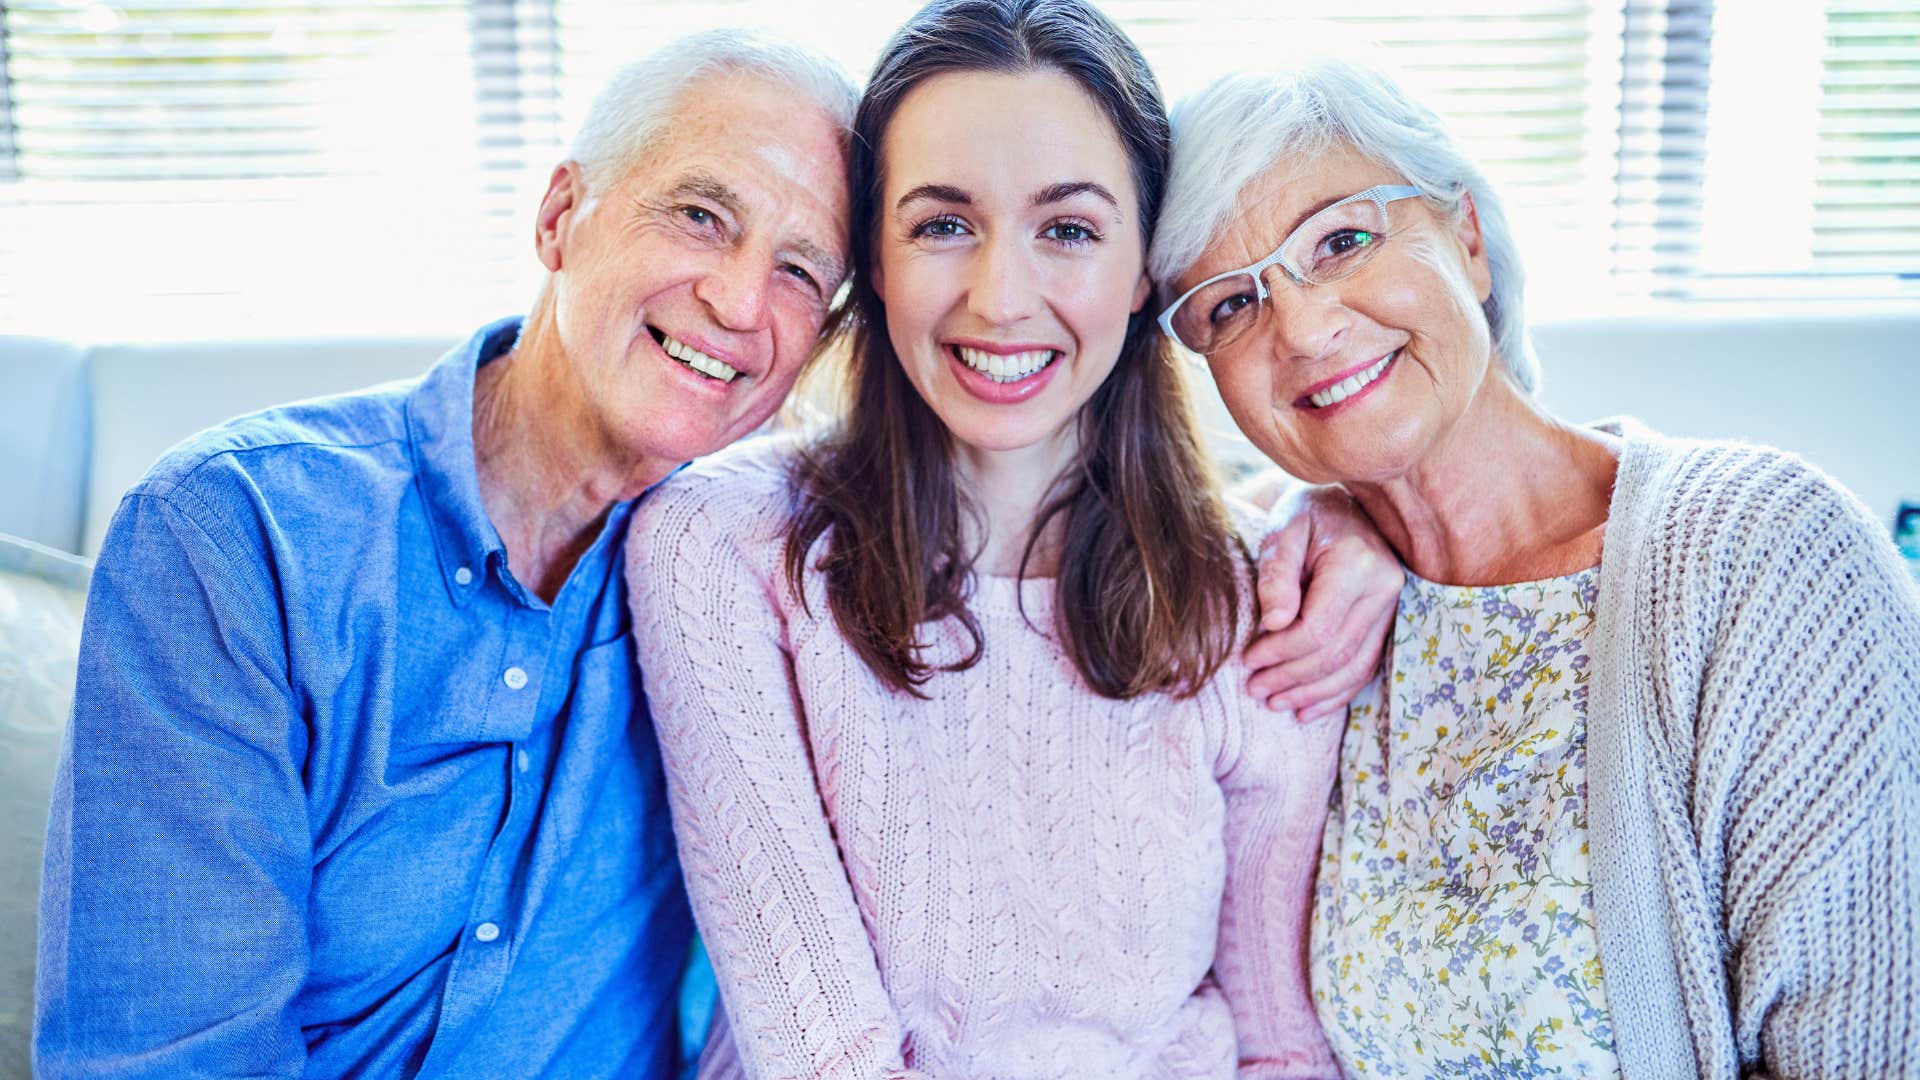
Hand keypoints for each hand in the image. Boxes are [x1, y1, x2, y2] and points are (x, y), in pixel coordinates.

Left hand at [1245, 485, 1400, 718]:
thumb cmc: (1306, 515)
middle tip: (1255, 688)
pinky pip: (1366, 667)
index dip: (1280, 652)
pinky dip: (1335, 693)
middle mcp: (1384, 589)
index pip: (1318, 628)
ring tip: (1274, 702)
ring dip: (1312, 693)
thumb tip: (1274, 624)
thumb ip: (1276, 574)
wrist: (1342, 506)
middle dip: (1291, 677)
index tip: (1248, 659)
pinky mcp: (1388, 621)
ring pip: (1354, 668)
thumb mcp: (1283, 531)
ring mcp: (1391, 608)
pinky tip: (1306, 709)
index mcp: (1357, 563)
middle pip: (1336, 653)